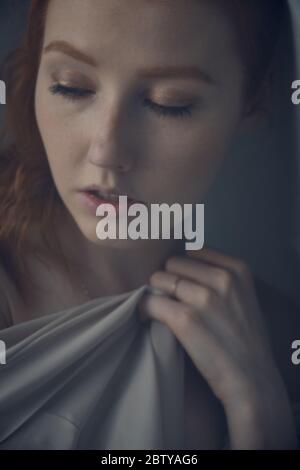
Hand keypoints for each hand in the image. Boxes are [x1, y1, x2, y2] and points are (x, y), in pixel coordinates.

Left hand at [138, 247, 296, 448]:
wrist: (252, 380)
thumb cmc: (244, 340)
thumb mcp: (242, 297)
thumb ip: (218, 278)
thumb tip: (182, 268)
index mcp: (237, 269)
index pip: (192, 252)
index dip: (183, 268)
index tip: (180, 284)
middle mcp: (221, 278)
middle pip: (173, 264)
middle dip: (169, 280)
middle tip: (170, 300)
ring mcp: (203, 298)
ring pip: (158, 279)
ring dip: (155, 294)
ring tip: (160, 310)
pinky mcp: (184, 319)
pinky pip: (149, 301)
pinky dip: (144, 309)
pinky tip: (148, 318)